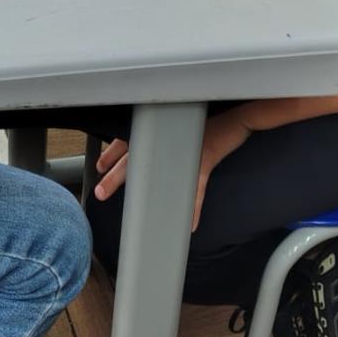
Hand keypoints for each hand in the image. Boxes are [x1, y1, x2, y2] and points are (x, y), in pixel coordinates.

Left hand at [91, 111, 252, 231]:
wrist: (237, 112)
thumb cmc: (210, 113)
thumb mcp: (179, 116)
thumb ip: (162, 124)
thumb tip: (145, 135)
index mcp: (158, 124)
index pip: (127, 139)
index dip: (111, 153)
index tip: (99, 165)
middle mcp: (167, 137)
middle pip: (134, 159)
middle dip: (115, 177)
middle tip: (100, 192)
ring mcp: (184, 152)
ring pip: (158, 176)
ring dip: (146, 197)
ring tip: (136, 214)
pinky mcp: (204, 162)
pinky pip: (196, 190)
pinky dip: (193, 208)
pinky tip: (189, 224)